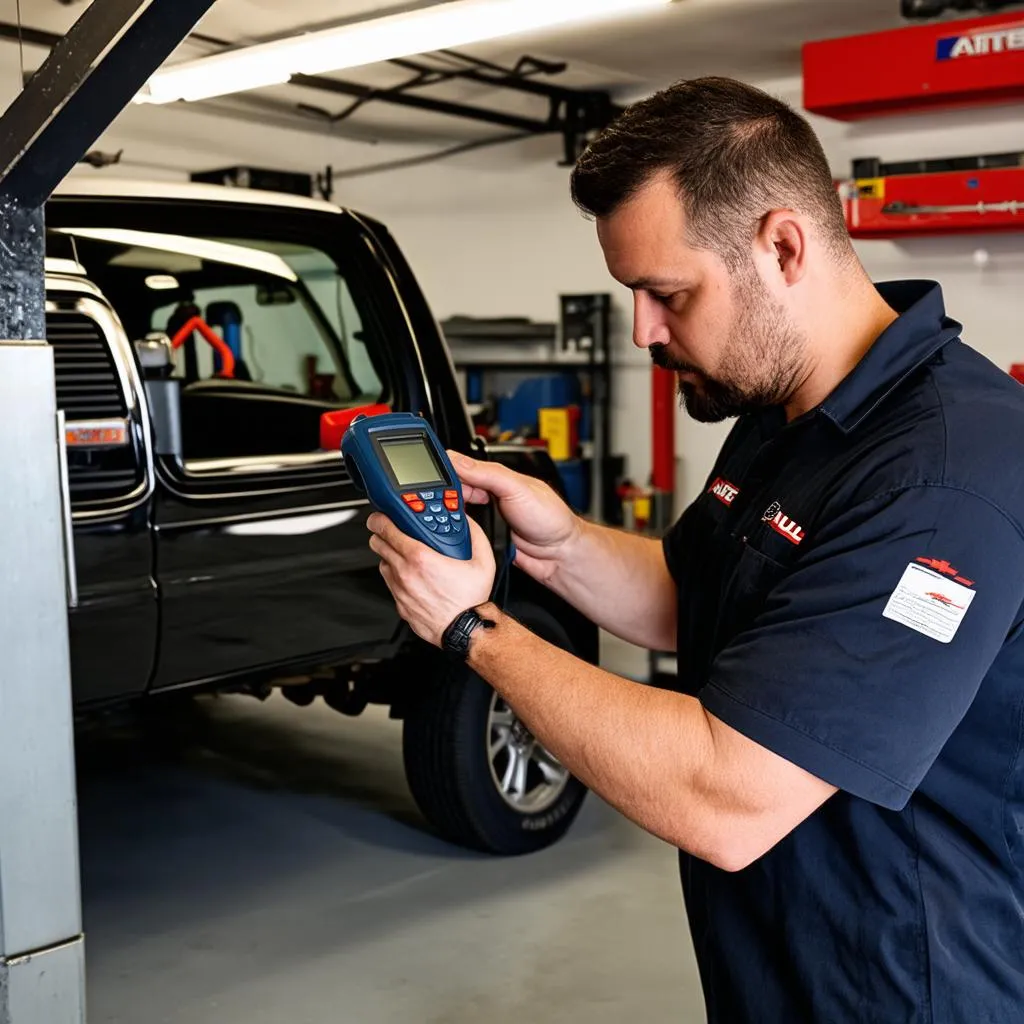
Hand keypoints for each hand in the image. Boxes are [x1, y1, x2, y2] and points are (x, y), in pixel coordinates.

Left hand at [367, 512, 495, 646]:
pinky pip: (390, 584)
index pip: (386, 530)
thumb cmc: (471, 600)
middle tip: (391, 532)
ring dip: (390, 556)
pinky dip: (396, 576)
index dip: (380, 519)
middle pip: (377, 544)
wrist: (466, 630)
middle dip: (382, 534)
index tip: (381, 516)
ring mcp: (400, 590)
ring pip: (382, 564)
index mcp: (421, 558)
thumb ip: (473, 533)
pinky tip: (412, 576)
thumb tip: (466, 520)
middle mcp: (405, 573)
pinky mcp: (400, 604)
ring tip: (406, 556)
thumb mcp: (483, 560)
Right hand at [447, 450, 580, 585]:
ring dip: (445, 516)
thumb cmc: (550, 517)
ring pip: (451, 513)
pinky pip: (459, 534)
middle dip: (440, 495)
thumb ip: (488, 473)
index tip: (425, 476)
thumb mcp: (518, 488)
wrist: (559, 554)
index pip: (460, 467)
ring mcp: (483, 517)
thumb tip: (458, 460)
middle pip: (450, 491)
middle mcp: (486, 494)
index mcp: (494, 476)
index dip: (443, 470)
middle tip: (434, 502)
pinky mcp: (481, 538)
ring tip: (441, 517)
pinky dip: (453, 534)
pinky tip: (450, 534)